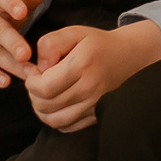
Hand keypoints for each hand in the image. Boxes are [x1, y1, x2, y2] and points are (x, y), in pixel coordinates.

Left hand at [23, 19, 160, 132]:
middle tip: (40, 82)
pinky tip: (58, 105)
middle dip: (34, 94)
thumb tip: (39, 67)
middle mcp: (90, 88)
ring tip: (45, 95)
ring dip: (42, 110)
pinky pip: (66, 127)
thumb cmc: (98, 44)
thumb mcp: (73, 33)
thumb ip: (50, 44)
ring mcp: (95, 104)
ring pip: (54, 120)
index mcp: (83, 65)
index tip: (36, 72)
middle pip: (45, 105)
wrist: (130, 56)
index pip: (43, 87)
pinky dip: (56, 119)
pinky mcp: (97, 115)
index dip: (31, 82)